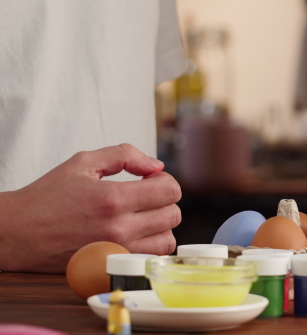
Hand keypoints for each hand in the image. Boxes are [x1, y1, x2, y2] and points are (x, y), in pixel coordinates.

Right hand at [0, 144, 181, 272]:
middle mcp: (119, 228)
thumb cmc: (47, 197)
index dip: (165, 180)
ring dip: (161, 225)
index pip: (170, 190)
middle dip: (165, 201)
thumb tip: (156, 164)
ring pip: (168, 240)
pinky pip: (151, 258)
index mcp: (114, 198)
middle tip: (146, 197)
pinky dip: (152, 245)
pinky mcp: (112, 266)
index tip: (150, 180)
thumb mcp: (83, 162)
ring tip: (143, 216)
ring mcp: (116, 250)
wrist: (17, 233)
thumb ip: (124, 155)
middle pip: (174, 214)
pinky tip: (137, 234)